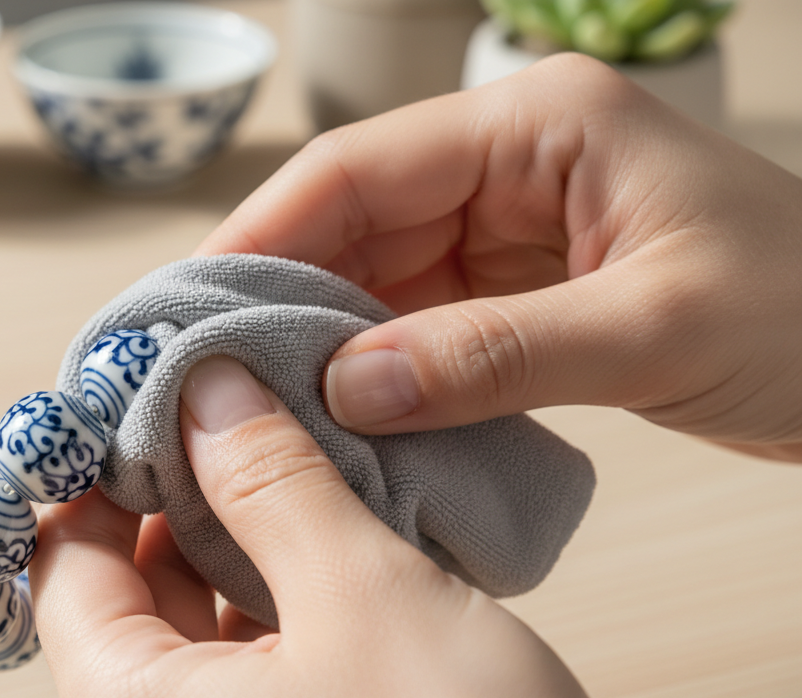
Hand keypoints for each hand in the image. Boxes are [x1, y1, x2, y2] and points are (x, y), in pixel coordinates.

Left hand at [30, 356, 654, 697]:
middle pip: (127, 591)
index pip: (66, 560)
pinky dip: (282, 598)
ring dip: (240, 540)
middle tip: (242, 410)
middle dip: (180, 493)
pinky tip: (337, 544)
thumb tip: (204, 394)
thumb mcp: (362, 595)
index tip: (161, 394)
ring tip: (299, 461)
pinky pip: (255, 670)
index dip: (106, 467)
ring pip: (198, 628)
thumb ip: (271, 483)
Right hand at [199, 54, 801, 461]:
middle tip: (215, 376)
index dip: (266, 235)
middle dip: (284, 299)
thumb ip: (494, 355)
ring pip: (379, 282)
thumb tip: (348, 386)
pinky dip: (381, 374)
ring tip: (265, 409)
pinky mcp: (519, 293)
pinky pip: (422, 328)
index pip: (362, 168)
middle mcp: (511, 166)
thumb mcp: (654, 328)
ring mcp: (513, 231)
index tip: (196, 308)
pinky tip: (343, 418)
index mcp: (539, 125)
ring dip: (327, 344)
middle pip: (355, 224)